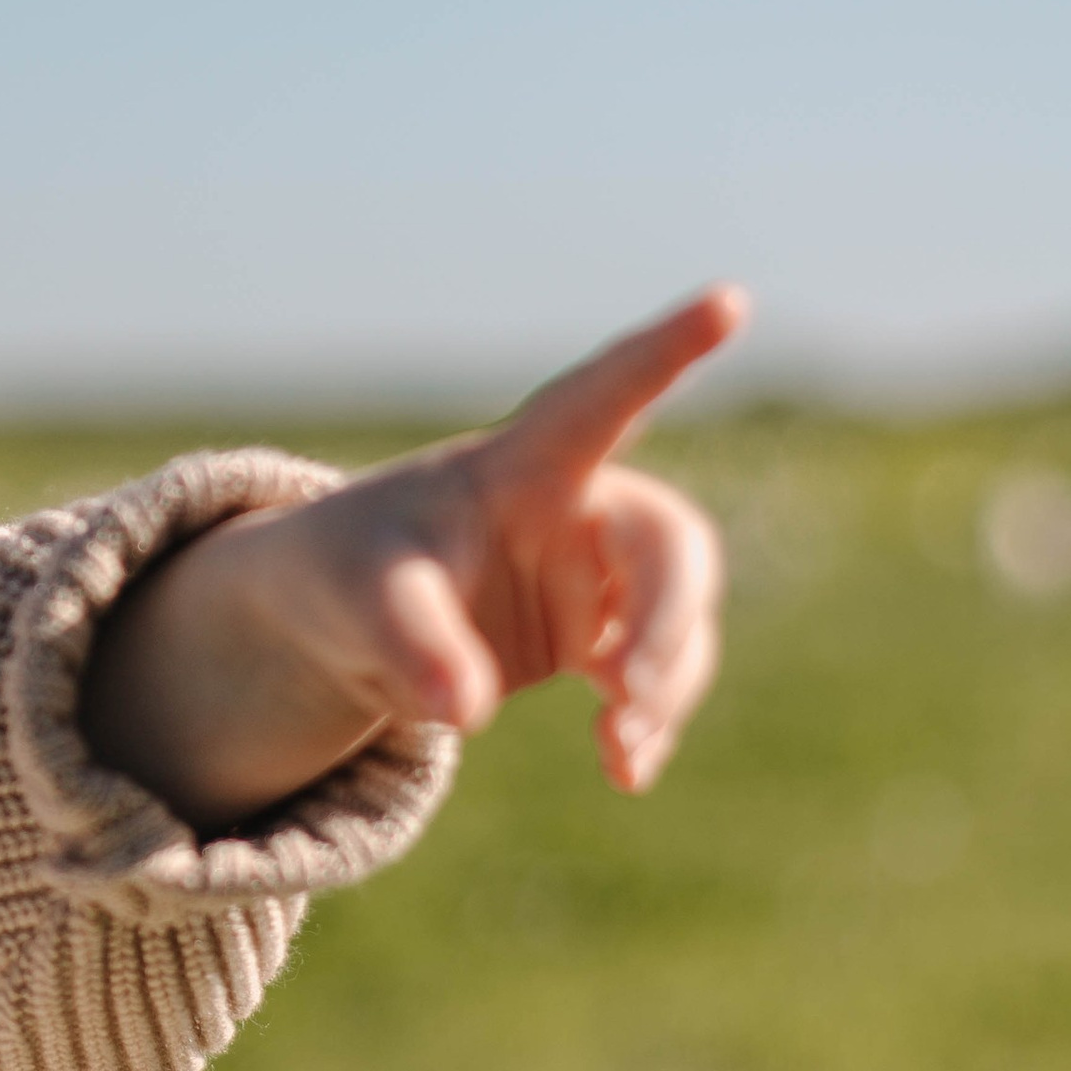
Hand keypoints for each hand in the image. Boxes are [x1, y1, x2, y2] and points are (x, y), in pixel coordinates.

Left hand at [80, 287, 746, 829]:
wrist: (339, 624)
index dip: (666, 350)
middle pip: (669, 544)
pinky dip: (645, 725)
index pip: (602, 395)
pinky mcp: (596, 638)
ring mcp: (594, 576)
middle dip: (669, 619)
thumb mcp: (363, 598)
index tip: (730, 299)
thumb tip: (464, 713)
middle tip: (631, 694)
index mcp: (522, 464)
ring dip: (666, 686)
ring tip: (624, 755)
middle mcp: (576, 508)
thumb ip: (413, 642)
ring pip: (678, 620)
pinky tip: (623, 771)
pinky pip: (652, 680)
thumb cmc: (347, 571)